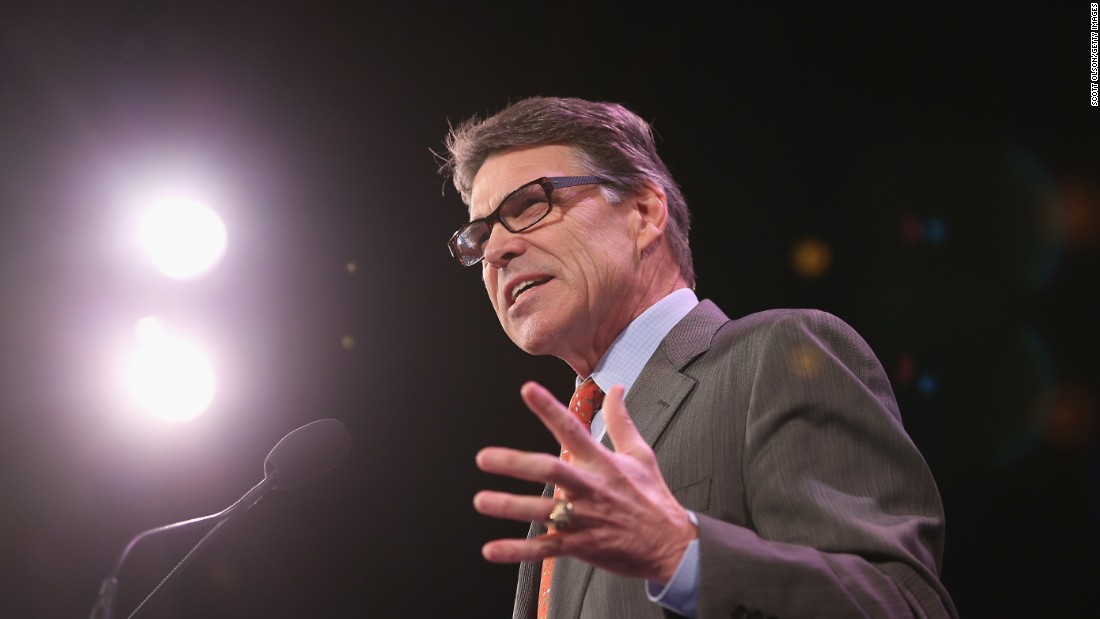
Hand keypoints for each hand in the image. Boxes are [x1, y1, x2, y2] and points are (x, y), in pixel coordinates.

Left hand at [473, 381, 696, 583]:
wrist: (671, 545)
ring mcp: (584, 518)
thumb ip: (621, 420)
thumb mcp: (641, 454)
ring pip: (542, 511)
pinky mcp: (581, 545)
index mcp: (602, 463)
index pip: (572, 429)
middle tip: (485, 457)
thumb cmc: (653, 499)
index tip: (527, 389)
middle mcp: (590, 488)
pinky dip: (517, 551)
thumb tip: (616, 389)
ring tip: (482, 501)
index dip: (549, 408)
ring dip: (510, 506)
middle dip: (516, 463)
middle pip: (550, 470)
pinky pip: (544, 549)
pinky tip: (492, 549)